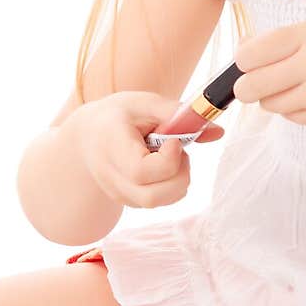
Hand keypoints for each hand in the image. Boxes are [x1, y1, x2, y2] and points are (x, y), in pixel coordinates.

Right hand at [70, 91, 223, 209]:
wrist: (87, 136)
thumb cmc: (118, 115)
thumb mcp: (144, 103)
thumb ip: (179, 114)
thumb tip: (218, 131)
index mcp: (110, 147)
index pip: (140, 171)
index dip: (167, 160)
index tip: (175, 140)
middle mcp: (111, 177)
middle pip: (151, 197)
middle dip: (179, 175)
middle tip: (178, 149)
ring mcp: (118, 193)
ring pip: (158, 203)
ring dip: (178, 179)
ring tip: (171, 155)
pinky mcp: (128, 201)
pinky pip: (159, 202)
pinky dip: (172, 185)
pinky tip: (163, 164)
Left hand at [232, 18, 305, 129]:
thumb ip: (281, 40)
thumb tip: (240, 54)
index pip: (251, 54)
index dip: (242, 61)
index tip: (247, 63)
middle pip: (251, 86)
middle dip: (245, 87)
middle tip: (252, 85)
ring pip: (270, 104)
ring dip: (273, 97)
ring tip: (295, 86)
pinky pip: (292, 117)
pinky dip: (296, 108)